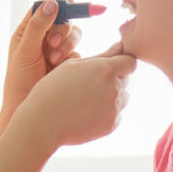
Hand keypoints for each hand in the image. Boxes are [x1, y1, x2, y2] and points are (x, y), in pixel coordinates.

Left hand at [1, 0, 82, 115]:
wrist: (30, 111)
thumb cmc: (19, 82)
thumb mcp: (25, 52)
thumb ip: (37, 27)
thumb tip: (51, 3)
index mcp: (27, 31)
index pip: (44, 8)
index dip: (58, 5)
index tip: (70, 4)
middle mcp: (42, 38)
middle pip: (63, 20)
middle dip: (61, 30)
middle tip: (53, 44)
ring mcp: (56, 50)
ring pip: (72, 35)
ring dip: (67, 44)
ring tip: (55, 60)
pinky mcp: (67, 63)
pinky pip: (78, 52)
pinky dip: (72, 58)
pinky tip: (60, 69)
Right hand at [17, 40, 135, 152]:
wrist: (43, 124)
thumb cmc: (52, 90)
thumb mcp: (72, 66)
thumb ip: (102, 56)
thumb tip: (121, 46)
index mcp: (105, 69)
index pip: (130, 62)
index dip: (121, 63)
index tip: (108, 68)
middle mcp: (114, 88)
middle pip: (125, 80)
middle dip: (113, 80)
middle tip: (88, 87)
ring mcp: (114, 108)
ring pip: (122, 98)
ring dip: (111, 97)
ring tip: (86, 102)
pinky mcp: (111, 125)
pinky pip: (116, 115)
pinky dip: (105, 114)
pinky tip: (86, 114)